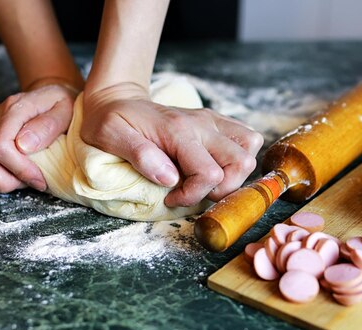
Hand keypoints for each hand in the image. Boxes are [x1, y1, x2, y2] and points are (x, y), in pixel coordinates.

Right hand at [0, 81, 77, 192]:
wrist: (49, 97)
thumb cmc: (61, 107)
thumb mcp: (67, 111)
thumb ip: (48, 126)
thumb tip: (24, 146)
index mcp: (14, 108)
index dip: (19, 170)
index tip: (40, 180)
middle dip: (4, 179)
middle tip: (28, 181)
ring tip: (18, 178)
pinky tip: (4, 174)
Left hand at [81, 83, 262, 206]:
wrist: (118, 98)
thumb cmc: (111, 121)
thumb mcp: (111, 136)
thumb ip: (140, 155)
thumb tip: (169, 178)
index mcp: (178, 131)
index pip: (209, 173)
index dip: (194, 195)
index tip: (171, 198)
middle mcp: (202, 124)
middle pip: (241, 162)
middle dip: (222, 188)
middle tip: (194, 190)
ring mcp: (211, 121)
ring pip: (250, 148)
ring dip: (234, 173)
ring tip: (206, 180)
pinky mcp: (215, 122)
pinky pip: (247, 137)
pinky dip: (237, 157)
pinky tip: (213, 165)